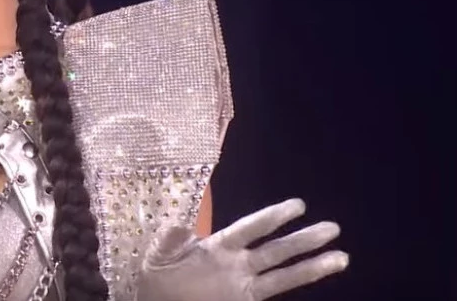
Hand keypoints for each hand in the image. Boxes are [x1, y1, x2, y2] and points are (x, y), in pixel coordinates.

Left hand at [137, 199, 348, 300]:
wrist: (155, 299)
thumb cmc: (158, 274)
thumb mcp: (160, 254)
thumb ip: (171, 240)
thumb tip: (178, 224)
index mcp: (219, 246)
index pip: (251, 228)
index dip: (273, 217)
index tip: (298, 205)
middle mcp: (238, 264)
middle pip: (276, 250)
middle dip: (303, 240)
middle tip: (332, 227)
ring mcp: (243, 286)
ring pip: (283, 276)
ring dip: (311, 268)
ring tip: (341, 258)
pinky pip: (270, 297)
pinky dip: (290, 293)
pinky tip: (317, 286)